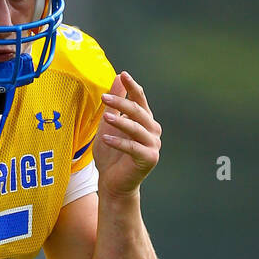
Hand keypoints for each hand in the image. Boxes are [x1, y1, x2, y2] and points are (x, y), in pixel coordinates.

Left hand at [93, 72, 160, 197]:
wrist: (113, 184)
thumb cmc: (111, 156)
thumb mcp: (108, 126)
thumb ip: (114, 104)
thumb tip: (119, 77)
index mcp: (145, 121)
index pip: (140, 100)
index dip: (132, 87)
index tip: (123, 74)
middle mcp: (153, 131)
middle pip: (137, 112)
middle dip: (121, 103)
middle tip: (104, 97)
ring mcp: (153, 145)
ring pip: (136, 128)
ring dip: (120, 121)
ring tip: (105, 117)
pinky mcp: (149, 158)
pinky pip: (133, 147)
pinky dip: (119, 142)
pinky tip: (105, 138)